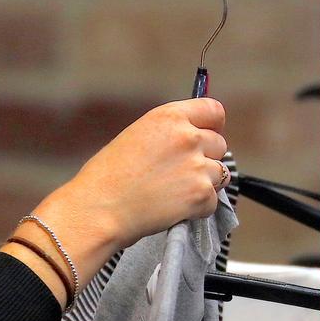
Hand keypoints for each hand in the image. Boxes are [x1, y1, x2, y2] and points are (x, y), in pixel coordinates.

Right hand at [1, 98, 227, 309]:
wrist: (99, 209)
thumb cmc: (107, 176)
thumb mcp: (136, 136)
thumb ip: (168, 133)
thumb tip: (192, 139)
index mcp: (169, 117)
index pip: (213, 111)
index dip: (213, 125)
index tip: (208, 135)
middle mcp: (188, 137)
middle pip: (219, 144)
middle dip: (207, 158)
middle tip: (182, 174)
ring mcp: (197, 166)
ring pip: (220, 173)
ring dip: (205, 184)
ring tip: (176, 193)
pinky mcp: (201, 195)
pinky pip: (213, 201)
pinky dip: (198, 208)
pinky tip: (174, 209)